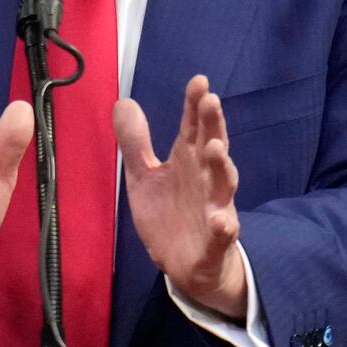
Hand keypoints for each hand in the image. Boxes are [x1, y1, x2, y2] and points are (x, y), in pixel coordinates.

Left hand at [114, 75, 246, 320]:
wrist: (187, 265)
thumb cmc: (170, 214)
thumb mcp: (144, 177)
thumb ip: (136, 142)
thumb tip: (123, 101)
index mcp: (189, 162)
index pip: (194, 128)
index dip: (195, 105)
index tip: (198, 81)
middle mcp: (206, 180)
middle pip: (213, 147)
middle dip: (213, 125)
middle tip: (210, 100)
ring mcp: (215, 209)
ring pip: (223, 185)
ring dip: (222, 166)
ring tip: (215, 147)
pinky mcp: (216, 242)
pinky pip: (223, 234)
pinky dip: (224, 227)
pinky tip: (221, 220)